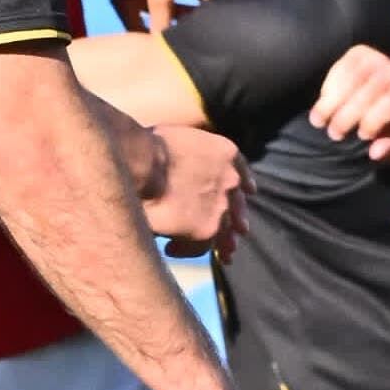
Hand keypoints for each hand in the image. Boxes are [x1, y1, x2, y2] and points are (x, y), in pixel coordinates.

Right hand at [142, 123, 244, 257]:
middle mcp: (230, 179)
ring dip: (220, 242)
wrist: (141, 164)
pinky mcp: (206, 229)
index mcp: (224, 151)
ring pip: (225, 229)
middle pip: (236, 204)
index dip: (241, 182)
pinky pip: (201, 246)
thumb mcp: (175, 135)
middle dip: (235, 219)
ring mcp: (220, 206)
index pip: (238, 169)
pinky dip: (186, 249)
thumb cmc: (144, 143)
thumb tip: (177, 164)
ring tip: (217, 254)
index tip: (248, 190)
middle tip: (236, 232)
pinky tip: (171, 249)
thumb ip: (186, 150)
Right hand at [309, 45, 389, 162]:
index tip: (362, 136)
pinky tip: (323, 102)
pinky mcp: (358, 52)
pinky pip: (337, 70)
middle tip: (333, 134)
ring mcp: (375, 59)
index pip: (388, 104)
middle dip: (345, 117)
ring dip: (329, 104)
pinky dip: (327, 89)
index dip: (373, 122)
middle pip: (364, 95)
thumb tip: (375, 152)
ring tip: (318, 121)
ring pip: (346, 82)